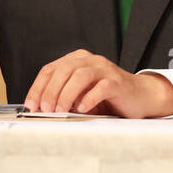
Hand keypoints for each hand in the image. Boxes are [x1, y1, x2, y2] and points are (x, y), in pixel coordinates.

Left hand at [24, 49, 172, 117]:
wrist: (140, 97)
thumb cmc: (108, 98)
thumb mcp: (80, 96)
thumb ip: (63, 97)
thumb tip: (40, 109)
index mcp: (79, 60)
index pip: (51, 69)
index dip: (38, 87)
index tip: (32, 105)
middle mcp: (91, 60)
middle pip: (64, 69)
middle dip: (50, 92)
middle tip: (46, 110)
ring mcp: (106, 69)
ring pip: (80, 75)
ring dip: (66, 95)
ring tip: (61, 111)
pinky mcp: (117, 81)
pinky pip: (100, 87)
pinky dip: (88, 99)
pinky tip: (82, 109)